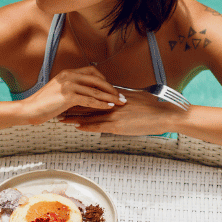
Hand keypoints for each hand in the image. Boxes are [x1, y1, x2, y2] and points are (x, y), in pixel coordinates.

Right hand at [22, 66, 125, 124]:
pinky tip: (110, 107)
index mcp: (67, 73)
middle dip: (111, 88)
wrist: (29, 109)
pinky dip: (102, 104)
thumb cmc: (42, 104)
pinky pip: (90, 100)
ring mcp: (69, 85)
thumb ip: (70, 89)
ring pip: (96, 91)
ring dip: (110, 97)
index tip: (111, 88)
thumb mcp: (57, 91)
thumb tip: (83, 95)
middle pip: (97, 80)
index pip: (91, 72)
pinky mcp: (68, 96)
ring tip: (120, 103)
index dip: (103, 80)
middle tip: (122, 96)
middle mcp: (69, 76)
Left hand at [58, 89, 186, 135]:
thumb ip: (123, 97)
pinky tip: (76, 127)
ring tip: (60, 117)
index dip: (79, 96)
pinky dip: (87, 126)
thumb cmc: (154, 106)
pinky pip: (98, 126)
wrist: (165, 114)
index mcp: (116, 96)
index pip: (93, 95)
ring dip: (74, 117)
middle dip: (71, 106)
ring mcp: (114, 115)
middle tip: (56, 106)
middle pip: (87, 104)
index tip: (67, 96)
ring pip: (89, 115)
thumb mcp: (136, 97)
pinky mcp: (118, 126)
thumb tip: (116, 96)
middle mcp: (112, 104)